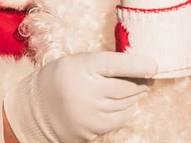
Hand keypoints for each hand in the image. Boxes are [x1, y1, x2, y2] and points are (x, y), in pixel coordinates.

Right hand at [4, 51, 156, 142]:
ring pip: (128, 103)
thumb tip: (138, 64)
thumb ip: (102, 62)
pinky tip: (125, 102)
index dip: (139, 64)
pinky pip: (121, 118)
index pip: (117, 65)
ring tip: (137, 86)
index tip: (155, 64)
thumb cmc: (60, 78)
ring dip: (136, 94)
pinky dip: (127, 109)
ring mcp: (91, 114)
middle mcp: (87, 91)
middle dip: (142, 80)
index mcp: (81, 68)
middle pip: (128, 86)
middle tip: (148, 74)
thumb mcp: (76, 61)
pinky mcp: (94, 130)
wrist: (35, 111)